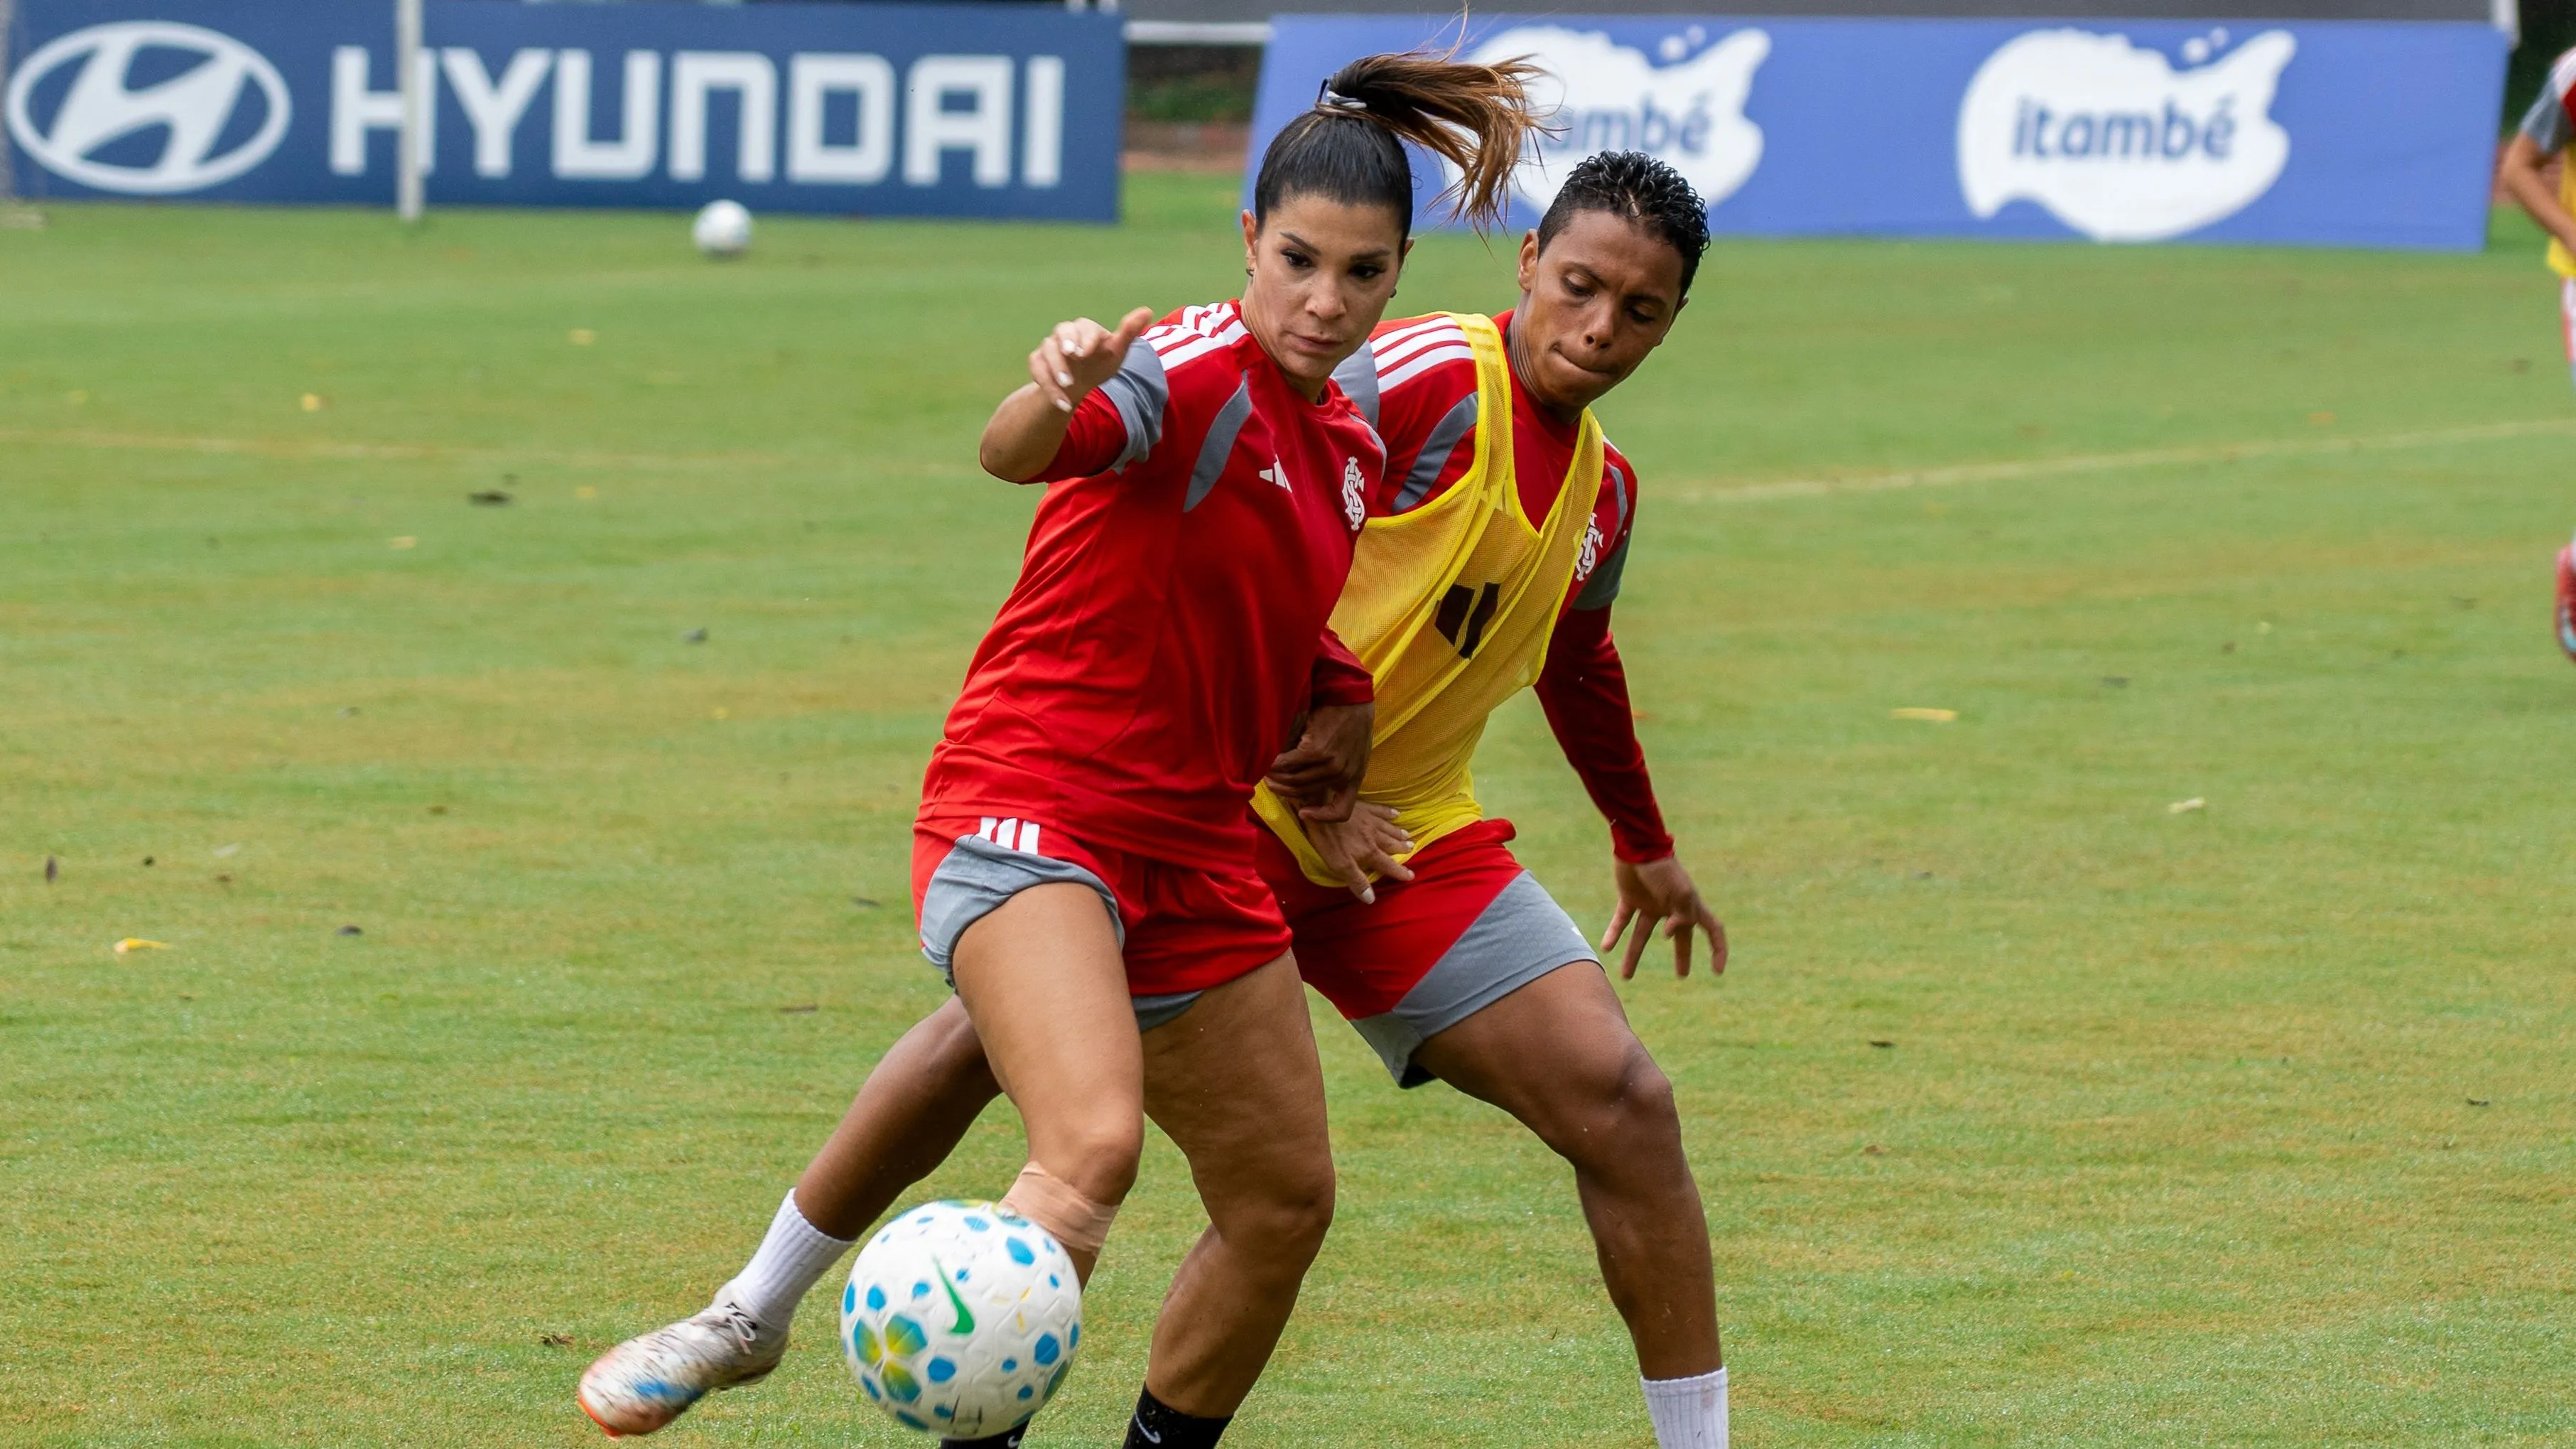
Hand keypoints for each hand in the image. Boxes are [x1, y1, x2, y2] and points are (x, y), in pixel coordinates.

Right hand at [1028, 307, 1153, 413]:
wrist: (1077, 386)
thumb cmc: (1099, 364)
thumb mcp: (1116, 352)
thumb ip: (1128, 333)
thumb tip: (1147, 311)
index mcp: (1086, 329)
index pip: (1085, 327)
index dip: (1086, 338)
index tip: (1087, 353)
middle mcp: (1066, 334)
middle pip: (1061, 330)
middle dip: (1066, 344)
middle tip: (1073, 356)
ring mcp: (1049, 347)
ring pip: (1047, 351)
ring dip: (1057, 369)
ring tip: (1069, 386)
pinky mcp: (1037, 362)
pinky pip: (1037, 370)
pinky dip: (1048, 387)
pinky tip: (1063, 403)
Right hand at [1266, 701, 1373, 823]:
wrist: (1351, 695)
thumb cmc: (1351, 720)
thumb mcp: (1354, 750)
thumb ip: (1339, 768)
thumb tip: (1311, 782)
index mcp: (1355, 777)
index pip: (1343, 810)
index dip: (1322, 816)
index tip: (1304, 812)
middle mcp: (1343, 775)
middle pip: (1305, 792)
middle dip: (1284, 789)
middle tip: (1271, 783)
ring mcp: (1330, 764)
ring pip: (1294, 780)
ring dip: (1276, 777)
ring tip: (1266, 771)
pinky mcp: (1315, 750)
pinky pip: (1287, 764)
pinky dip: (1275, 764)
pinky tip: (1268, 760)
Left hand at [1305, 801, 1414, 903]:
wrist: (1323, 808)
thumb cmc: (1329, 839)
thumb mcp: (1340, 866)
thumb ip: (1357, 881)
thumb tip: (1371, 899)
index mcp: (1369, 852)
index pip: (1388, 865)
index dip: (1399, 872)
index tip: (1411, 875)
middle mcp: (1374, 837)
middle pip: (1391, 844)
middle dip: (1402, 848)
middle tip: (1412, 848)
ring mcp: (1370, 820)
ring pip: (1389, 828)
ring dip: (1398, 833)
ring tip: (1407, 835)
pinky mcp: (1364, 807)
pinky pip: (1381, 810)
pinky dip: (1389, 812)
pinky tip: (1396, 813)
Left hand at [1602, 854, 1726, 978]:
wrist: (1638, 846)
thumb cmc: (1663, 869)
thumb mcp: (1680, 892)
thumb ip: (1682, 916)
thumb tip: (1670, 936)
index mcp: (1690, 905)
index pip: (1713, 930)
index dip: (1718, 950)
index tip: (1716, 972)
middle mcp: (1672, 907)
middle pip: (1679, 937)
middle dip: (1682, 956)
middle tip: (1681, 975)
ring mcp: (1650, 903)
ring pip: (1643, 935)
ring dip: (1634, 955)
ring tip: (1626, 976)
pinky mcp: (1630, 898)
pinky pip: (1623, 921)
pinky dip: (1614, 933)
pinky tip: (1606, 948)